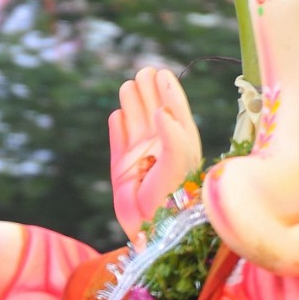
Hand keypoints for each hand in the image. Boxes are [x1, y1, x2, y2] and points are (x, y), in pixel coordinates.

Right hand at [110, 66, 202, 242]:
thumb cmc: (172, 195)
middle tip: (145, 72)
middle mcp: (161, 146)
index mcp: (180, 142)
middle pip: (153, 110)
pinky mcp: (121, 167)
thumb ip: (173, 134)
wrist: (152, 227)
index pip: (175, 110)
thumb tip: (162, 110)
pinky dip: (118, 126)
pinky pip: (118, 139)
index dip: (169, 91)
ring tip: (130, 86)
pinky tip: (118, 115)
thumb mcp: (179, 162)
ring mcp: (140, 155)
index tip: (162, 74)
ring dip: (133, 103)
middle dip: (149, 91)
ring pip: (135, 121)